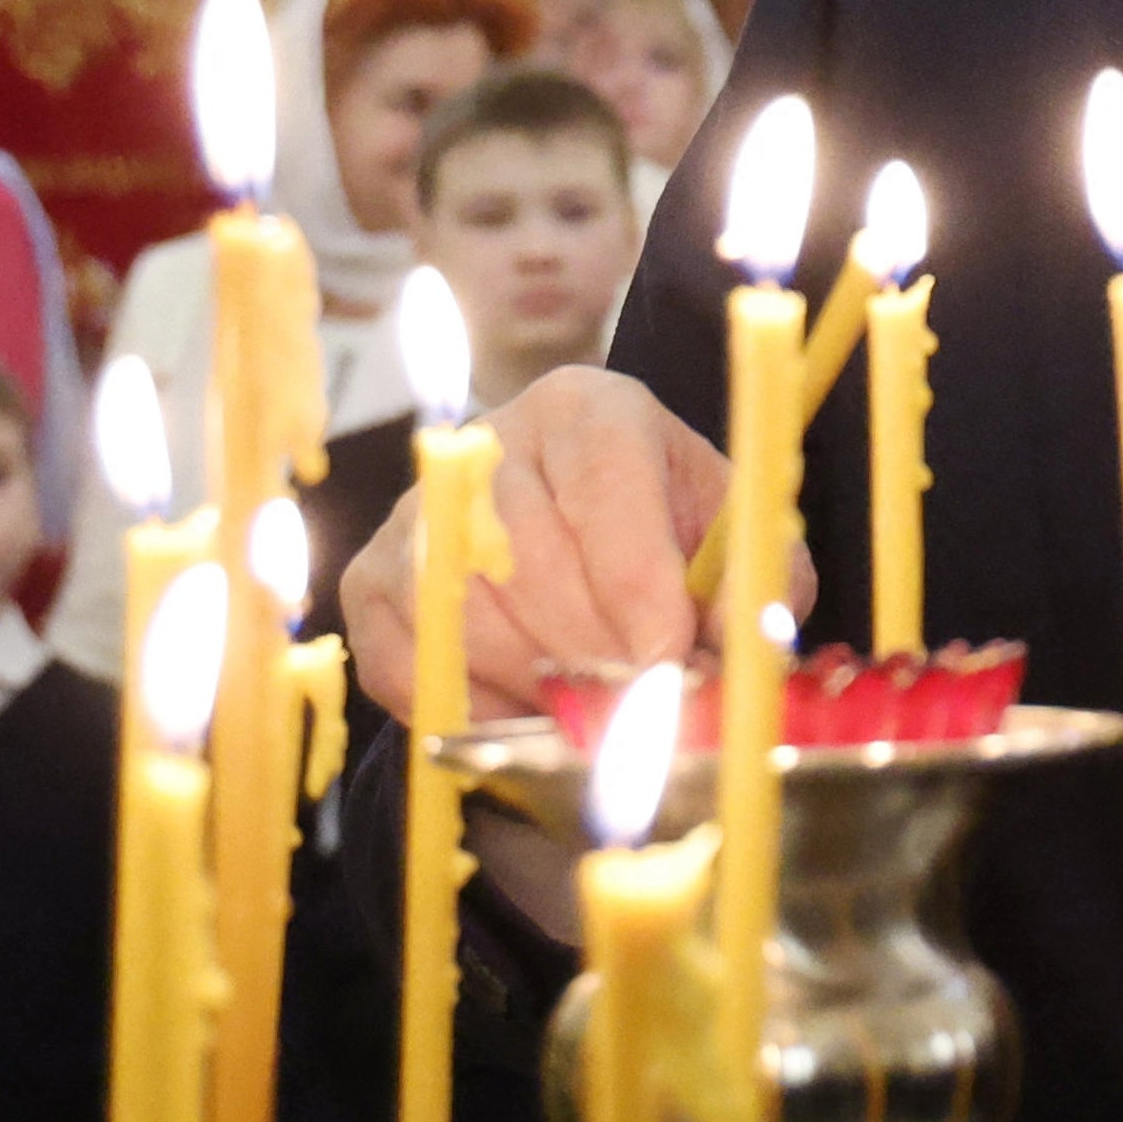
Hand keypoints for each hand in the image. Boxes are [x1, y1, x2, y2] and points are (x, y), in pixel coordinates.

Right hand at [342, 365, 817, 721]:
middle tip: (640, 704)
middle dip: (597, 655)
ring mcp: (419, 511)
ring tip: (591, 704)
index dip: (643, 595)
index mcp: (590, 409)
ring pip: (469, 620)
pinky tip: (527, 712)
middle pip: (532, 567)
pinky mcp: (372, 579)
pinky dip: (474, 709)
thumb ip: (750, 585)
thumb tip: (726, 653)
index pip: (607, 498)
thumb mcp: (731, 540)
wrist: (577, 533)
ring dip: (539, 686)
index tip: (674, 660)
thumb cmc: (665, 534)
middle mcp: (490, 443)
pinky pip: (411, 666)